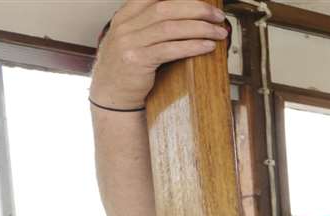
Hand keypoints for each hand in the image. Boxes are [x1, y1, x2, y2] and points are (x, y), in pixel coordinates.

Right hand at [90, 0, 228, 110]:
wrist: (111, 93)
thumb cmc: (128, 65)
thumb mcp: (133, 37)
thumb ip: (150, 23)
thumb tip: (187, 13)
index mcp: (125, 15)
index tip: (204, 0)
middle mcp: (125, 25)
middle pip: (166, 7)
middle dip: (197, 9)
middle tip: (217, 15)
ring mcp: (129, 42)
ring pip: (170, 28)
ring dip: (200, 28)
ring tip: (218, 32)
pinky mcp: (138, 61)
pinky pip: (170, 50)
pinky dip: (192, 46)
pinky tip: (208, 46)